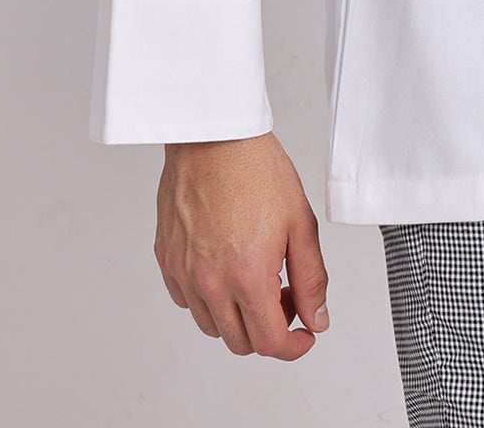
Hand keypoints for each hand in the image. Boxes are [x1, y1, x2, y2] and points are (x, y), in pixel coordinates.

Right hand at [154, 132, 329, 357]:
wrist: (215, 137)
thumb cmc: (256, 169)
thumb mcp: (301, 222)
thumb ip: (312, 277)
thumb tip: (316, 318)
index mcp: (247, 276)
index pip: (270, 342)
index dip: (294, 347)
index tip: (305, 334)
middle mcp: (209, 283)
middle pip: (240, 342)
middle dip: (269, 330)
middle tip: (286, 297)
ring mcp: (183, 273)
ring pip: (212, 326)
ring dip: (238, 317)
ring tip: (257, 279)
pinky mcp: (167, 259)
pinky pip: (186, 301)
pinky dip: (209, 299)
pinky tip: (227, 269)